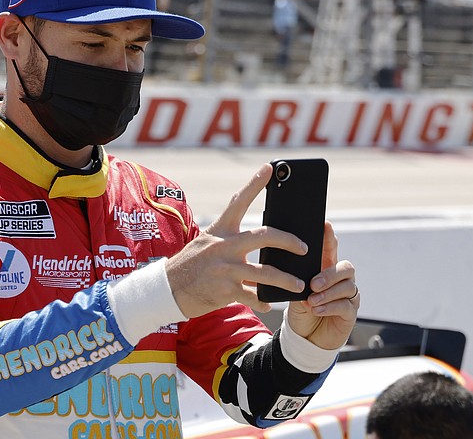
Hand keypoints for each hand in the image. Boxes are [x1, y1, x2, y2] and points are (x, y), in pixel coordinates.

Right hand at [166, 163, 307, 317]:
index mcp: (220, 230)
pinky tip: (270, 304)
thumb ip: (230, 237)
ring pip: (266, 272)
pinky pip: (254, 296)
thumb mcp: (206, 242)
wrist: (168, 289)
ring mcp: (225, 269)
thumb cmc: (192, 264)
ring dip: (286, 280)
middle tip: (304, 247)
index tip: (270, 167)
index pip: (239, 201)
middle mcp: (224, 246)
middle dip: (289, 241)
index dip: (254, 183)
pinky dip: (264, 301)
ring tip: (299, 284)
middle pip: (264, 236)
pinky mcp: (225, 290)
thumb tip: (260, 237)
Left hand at [286, 222, 358, 349]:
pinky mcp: (350, 313)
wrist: (303, 337)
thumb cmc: (300, 311)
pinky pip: (345, 305)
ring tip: (311, 301)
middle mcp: (340, 280)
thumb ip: (297, 278)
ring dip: (327, 293)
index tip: (325, 225)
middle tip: (313, 283)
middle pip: (345, 267)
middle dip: (330, 274)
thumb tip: (292, 269)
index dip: (329, 237)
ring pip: (347, 287)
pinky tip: (317, 309)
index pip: (330, 249)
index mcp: (325, 269)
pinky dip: (329, 306)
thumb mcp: (295, 292)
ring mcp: (348, 296)